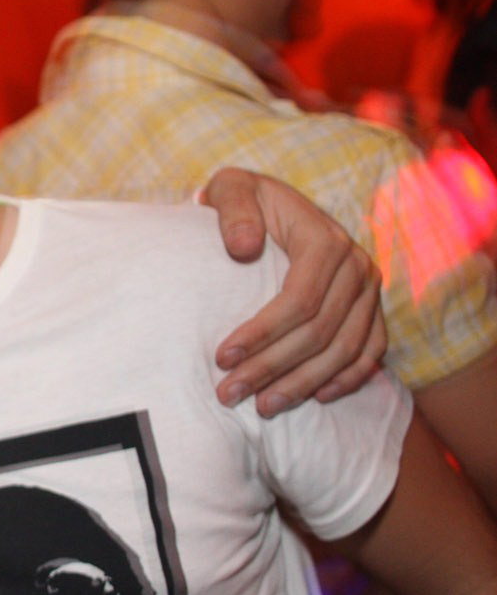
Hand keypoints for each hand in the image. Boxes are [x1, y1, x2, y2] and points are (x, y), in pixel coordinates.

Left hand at [200, 168, 384, 415]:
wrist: (274, 201)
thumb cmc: (246, 199)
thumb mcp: (232, 188)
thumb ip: (233, 209)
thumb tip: (242, 248)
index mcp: (324, 239)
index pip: (299, 300)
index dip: (262, 334)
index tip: (222, 358)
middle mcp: (356, 265)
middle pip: (319, 332)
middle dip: (272, 368)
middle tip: (229, 393)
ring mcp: (369, 289)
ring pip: (344, 350)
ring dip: (303, 384)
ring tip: (261, 407)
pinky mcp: (372, 307)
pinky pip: (370, 352)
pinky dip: (347, 379)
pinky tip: (314, 398)